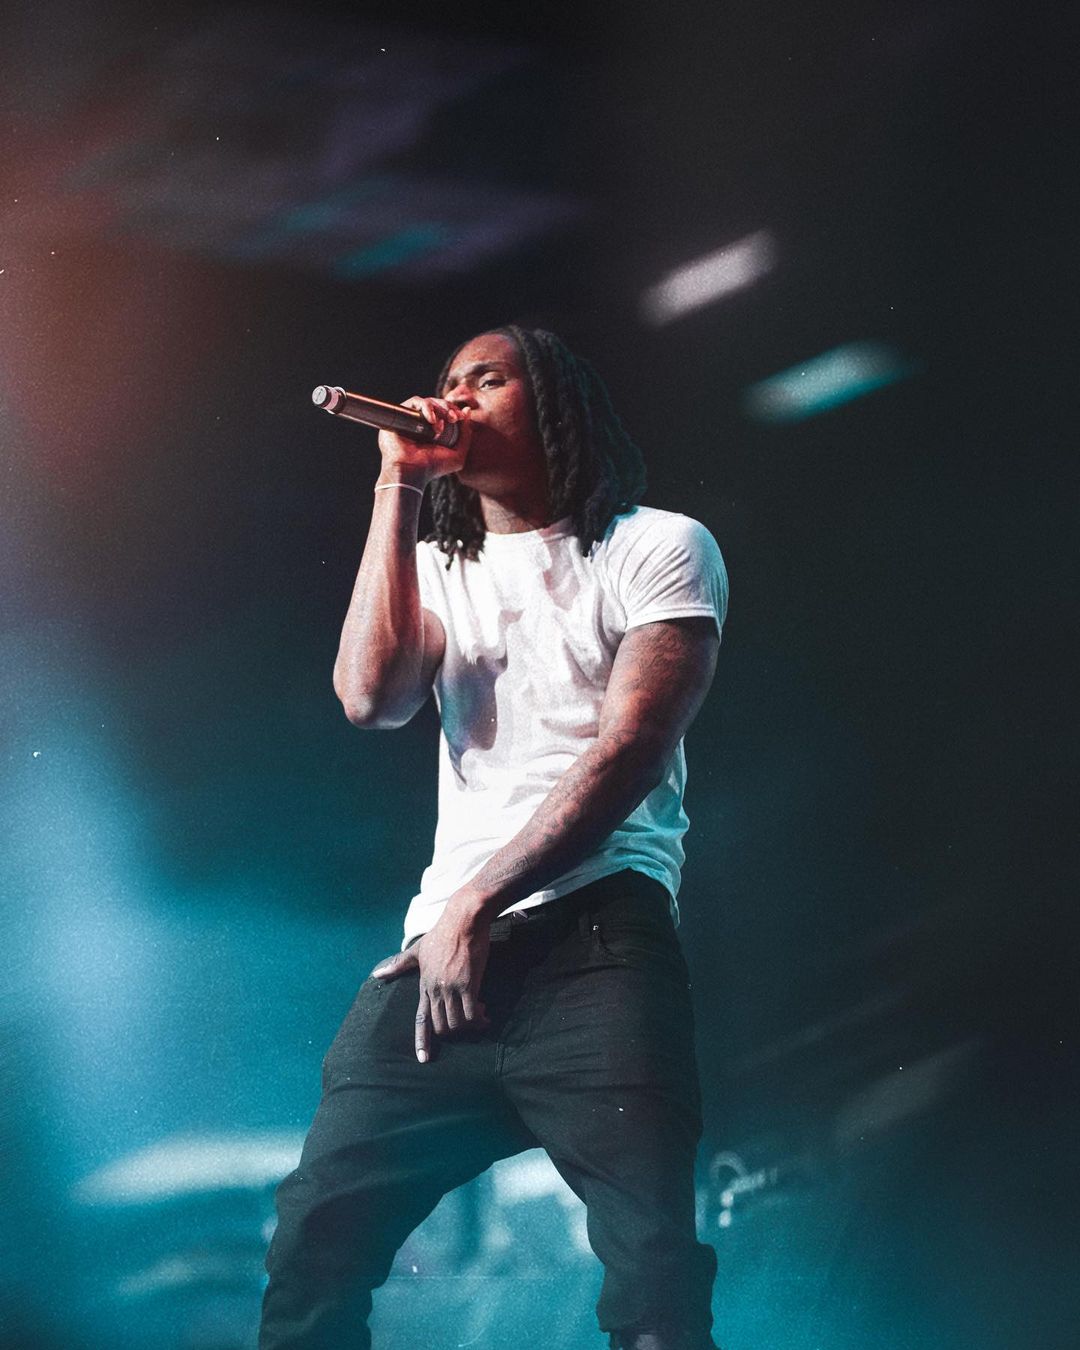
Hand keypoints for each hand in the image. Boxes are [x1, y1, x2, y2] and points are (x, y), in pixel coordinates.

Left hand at [371, 899, 491, 1062]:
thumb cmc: (442, 934)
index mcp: (423, 984)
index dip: (421, 1040)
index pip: (420, 1019)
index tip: (423, 1058)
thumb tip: (377, 975)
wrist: (463, 920)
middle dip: (452, 1032)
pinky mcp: (468, 983)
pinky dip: (478, 1019)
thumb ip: (399, 964)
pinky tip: (485, 1014)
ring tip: (479, 1018)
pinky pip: (472, 1013)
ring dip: (468, 1026)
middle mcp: (435, 989)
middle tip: (465, 1025)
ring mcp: (452, 987)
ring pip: (457, 1022)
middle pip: (441, 1026)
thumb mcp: (418, 950)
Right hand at [377, 396, 471, 485]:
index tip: (460, 417)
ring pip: (427, 401)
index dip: (454, 411)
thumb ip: (465, 434)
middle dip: (448, 408)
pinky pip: (414, 402)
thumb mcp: (457, 455)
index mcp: (434, 430)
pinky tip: (431, 421)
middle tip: (454, 418)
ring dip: (438, 409)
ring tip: (440, 426)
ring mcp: (410, 418)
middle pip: (437, 404)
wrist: (411, 471)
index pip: (446, 412)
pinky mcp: (400, 414)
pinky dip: (426, 407)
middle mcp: (421, 422)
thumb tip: (467, 410)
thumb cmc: (433, 467)